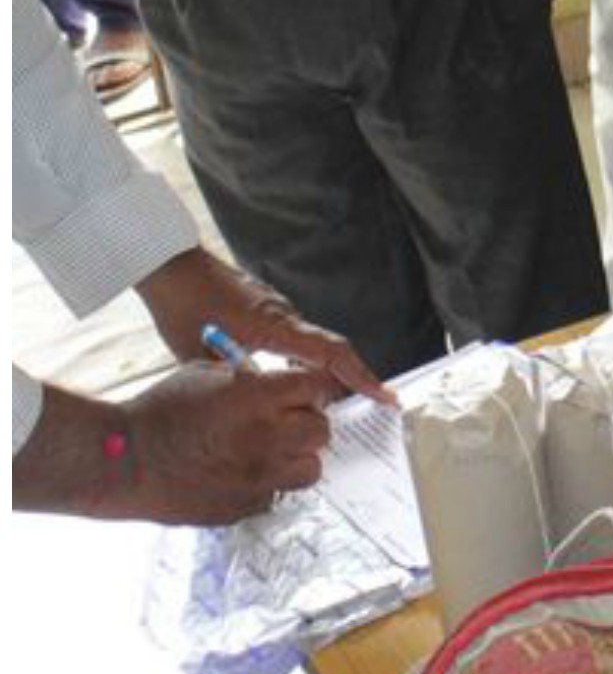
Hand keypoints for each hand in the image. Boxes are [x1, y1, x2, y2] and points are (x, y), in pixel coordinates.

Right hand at [110, 358, 341, 523]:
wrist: (123, 460)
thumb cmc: (154, 415)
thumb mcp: (199, 376)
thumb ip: (244, 379)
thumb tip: (272, 383)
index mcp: (254, 398)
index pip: (313, 388)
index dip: (307, 390)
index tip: (299, 393)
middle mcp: (267, 438)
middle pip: (322, 430)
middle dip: (306, 423)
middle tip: (285, 422)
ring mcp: (262, 476)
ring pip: (311, 468)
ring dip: (296, 457)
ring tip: (269, 451)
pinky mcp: (251, 504)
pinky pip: (279, 492)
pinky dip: (268, 482)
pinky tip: (242, 472)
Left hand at [135, 248, 384, 399]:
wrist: (165, 263)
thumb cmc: (180, 306)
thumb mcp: (202, 356)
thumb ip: (235, 382)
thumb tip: (254, 409)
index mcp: (275, 327)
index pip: (333, 353)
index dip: (362, 378)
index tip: (385, 398)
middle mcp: (285, 315)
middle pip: (331, 351)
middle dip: (348, 382)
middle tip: (359, 410)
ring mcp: (276, 307)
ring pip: (311, 346)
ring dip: (319, 372)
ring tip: (318, 401)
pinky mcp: (264, 305)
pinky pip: (293, 336)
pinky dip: (299, 358)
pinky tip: (285, 376)